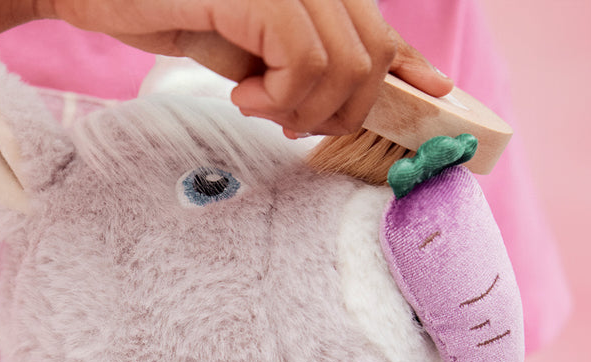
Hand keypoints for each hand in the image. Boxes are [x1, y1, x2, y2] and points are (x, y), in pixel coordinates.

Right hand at [35, 0, 450, 136]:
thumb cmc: (158, 7)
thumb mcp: (243, 47)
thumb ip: (294, 65)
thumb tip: (345, 96)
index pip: (377, 25)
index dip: (409, 65)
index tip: (432, 94)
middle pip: (370, 54)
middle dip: (342, 109)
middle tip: (291, 121)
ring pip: (345, 64)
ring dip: (305, 108)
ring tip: (258, 105)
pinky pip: (305, 61)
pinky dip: (281, 96)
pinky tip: (244, 95)